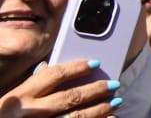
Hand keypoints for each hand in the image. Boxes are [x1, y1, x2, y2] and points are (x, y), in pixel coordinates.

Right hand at [0, 59, 118, 116]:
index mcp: (21, 95)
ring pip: (75, 117)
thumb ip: (32, 84)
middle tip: (115, 83)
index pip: (54, 75)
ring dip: (99, 109)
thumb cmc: (7, 114)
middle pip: (70, 97)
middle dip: (96, 90)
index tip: (96, 63)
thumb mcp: (13, 98)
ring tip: (116, 101)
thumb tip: (48, 67)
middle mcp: (29, 111)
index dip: (77, 67)